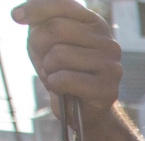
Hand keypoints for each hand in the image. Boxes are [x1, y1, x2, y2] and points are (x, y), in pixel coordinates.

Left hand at [18, 0, 119, 116]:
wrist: (81, 109)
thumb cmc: (63, 70)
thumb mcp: (47, 40)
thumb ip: (40, 21)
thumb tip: (18, 15)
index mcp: (95, 24)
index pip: (62, 4)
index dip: (34, 9)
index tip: (16, 17)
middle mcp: (108, 42)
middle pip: (56, 28)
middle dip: (39, 46)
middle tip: (45, 61)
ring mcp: (111, 66)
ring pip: (59, 55)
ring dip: (48, 69)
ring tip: (57, 76)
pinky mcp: (108, 89)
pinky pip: (65, 79)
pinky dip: (55, 85)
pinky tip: (64, 90)